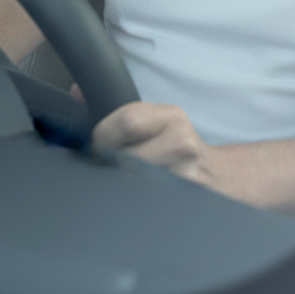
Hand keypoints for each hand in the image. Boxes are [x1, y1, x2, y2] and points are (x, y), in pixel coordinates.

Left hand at [92, 102, 220, 189]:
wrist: (218, 176)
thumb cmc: (177, 145)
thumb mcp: (156, 119)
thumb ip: (117, 108)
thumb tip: (75, 92)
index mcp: (171, 117)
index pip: (127, 120)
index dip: (103, 135)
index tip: (98, 144)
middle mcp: (181, 144)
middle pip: (125, 156)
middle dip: (108, 163)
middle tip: (106, 165)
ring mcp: (185, 176)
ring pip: (132, 181)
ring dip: (120, 183)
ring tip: (123, 179)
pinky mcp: (183, 200)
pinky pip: (145, 201)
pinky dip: (134, 199)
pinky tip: (136, 194)